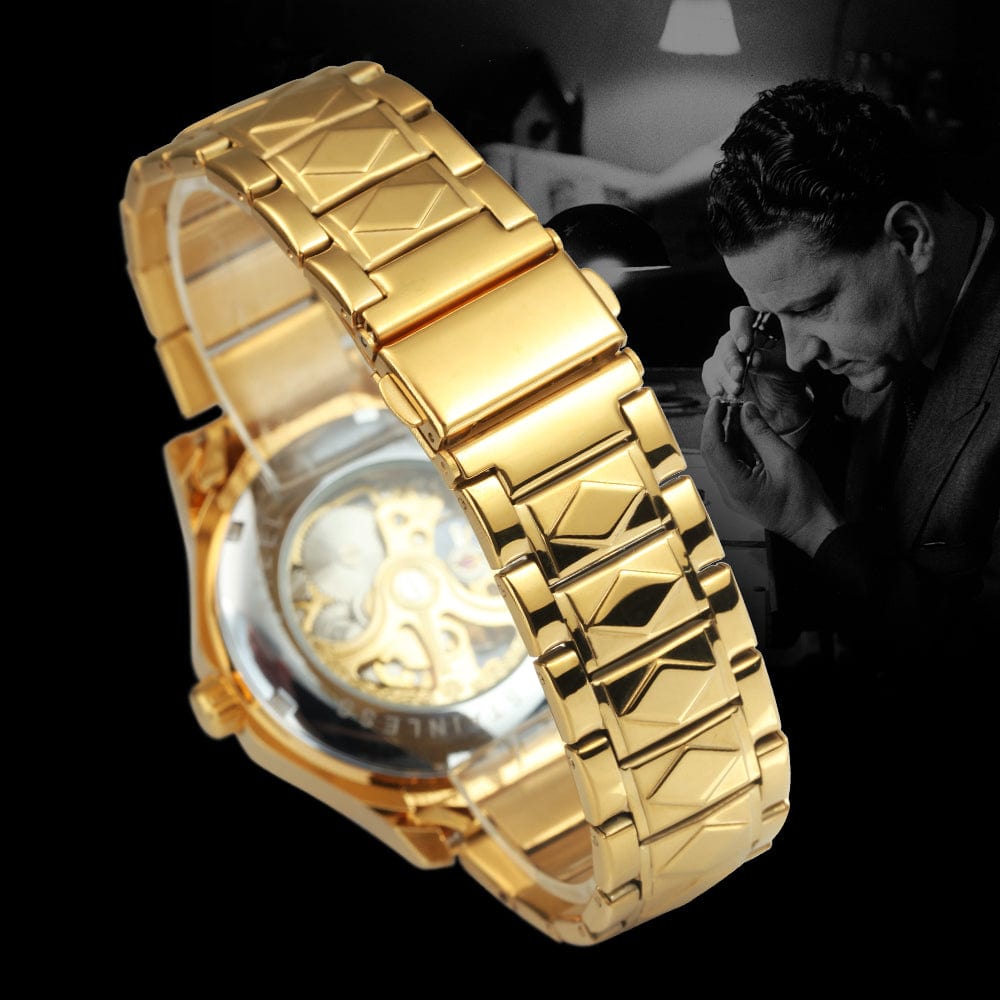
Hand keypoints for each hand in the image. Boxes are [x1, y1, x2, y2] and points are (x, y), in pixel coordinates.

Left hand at [700, 398, 843, 555]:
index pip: (712, 447)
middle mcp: (727, 490)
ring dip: (727, 432)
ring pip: (722, 455)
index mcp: (735, 484)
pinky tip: (745, 428)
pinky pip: (733, 462)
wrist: (813, 525)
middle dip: (717, 424)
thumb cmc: (803, 498)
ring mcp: (733, 491)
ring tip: (737, 410)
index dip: (712, 421)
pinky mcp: (741, 489)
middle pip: (713, 451)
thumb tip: (745, 410)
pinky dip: (737, 444)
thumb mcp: (783, 459)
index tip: (716, 402)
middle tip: (727, 402)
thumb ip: (761, 433)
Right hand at [701, 307, 811, 435]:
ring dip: (724, 376)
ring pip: (717, 360)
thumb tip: (754, 359)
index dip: (740, 329)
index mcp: (758, 325)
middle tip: (739, 375)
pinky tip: (720, 393)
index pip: (742, 317)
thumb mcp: (786, 370)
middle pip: (727, 341)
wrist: (782, 402)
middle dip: (732, 360)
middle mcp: (738, 337)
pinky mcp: (718, 372)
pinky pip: (709, 374)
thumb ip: (771, 362)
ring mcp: (726, 354)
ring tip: (737, 391)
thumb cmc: (788, 378)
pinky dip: (713, 384)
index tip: (745, 347)